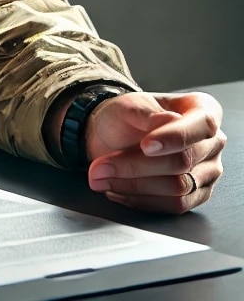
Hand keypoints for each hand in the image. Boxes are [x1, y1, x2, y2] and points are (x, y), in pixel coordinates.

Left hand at [85, 91, 224, 212]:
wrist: (111, 136)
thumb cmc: (125, 116)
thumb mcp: (130, 105)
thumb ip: (150, 114)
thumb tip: (171, 121)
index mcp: (202, 110)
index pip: (201, 125)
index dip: (174, 137)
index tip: (145, 145)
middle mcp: (212, 142)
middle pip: (184, 161)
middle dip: (136, 164)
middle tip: (100, 166)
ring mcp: (207, 172)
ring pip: (178, 188)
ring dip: (134, 185)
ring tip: (100, 178)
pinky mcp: (196, 196)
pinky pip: (174, 206)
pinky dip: (141, 200)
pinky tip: (115, 190)